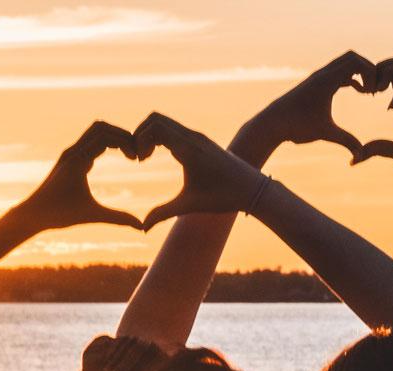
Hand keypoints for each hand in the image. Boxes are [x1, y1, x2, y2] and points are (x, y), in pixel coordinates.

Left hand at [10, 122, 144, 232]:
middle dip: (121, 135)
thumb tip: (142, 228)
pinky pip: (90, 141)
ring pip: (95, 131)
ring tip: (129, 154)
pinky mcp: (70, 159)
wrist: (32, 214)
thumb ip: (118, 219)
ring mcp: (70, 154)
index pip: (105, 137)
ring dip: (114, 137)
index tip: (137, 159)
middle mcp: (73, 152)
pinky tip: (116, 157)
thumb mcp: (92, 216)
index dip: (126, 143)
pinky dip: (106, 143)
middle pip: (101, 127)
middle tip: (135, 153)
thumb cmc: (59, 215)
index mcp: (78, 160)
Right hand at [134, 113, 268, 230]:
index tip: (139, 162)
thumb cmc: (224, 197)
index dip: (139, 140)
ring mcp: (198, 136)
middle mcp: (193, 138)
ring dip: (150, 134)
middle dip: (140, 134)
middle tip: (139, 157)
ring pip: (165, 122)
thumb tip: (143, 229)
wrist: (253, 189)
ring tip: (146, 157)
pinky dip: (161, 136)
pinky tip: (162, 156)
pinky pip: (174, 128)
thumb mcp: (190, 205)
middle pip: (156, 119)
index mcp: (189, 149)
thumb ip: (163, 214)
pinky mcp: (201, 140)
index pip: (155, 128)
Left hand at [244, 50, 379, 159]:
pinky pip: (339, 71)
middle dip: (368, 70)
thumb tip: (362, 155)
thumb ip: (346, 141)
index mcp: (326, 81)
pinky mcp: (317, 83)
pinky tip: (358, 91)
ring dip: (360, 72)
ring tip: (368, 91)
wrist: (272, 123)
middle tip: (375, 88)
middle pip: (352, 57)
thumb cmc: (296, 127)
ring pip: (345, 63)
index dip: (371, 74)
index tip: (374, 93)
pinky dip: (352, 76)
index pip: (356, 62)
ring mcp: (319, 77)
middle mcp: (322, 74)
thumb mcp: (325, 133)